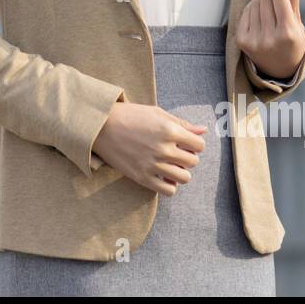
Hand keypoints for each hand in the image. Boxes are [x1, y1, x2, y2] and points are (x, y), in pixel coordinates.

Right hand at [92, 103, 206, 196]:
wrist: (101, 126)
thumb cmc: (130, 115)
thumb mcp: (157, 113)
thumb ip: (182, 123)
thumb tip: (203, 130)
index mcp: (169, 130)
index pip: (199, 145)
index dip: (194, 144)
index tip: (185, 143)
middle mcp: (163, 149)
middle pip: (193, 162)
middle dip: (187, 157)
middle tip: (175, 153)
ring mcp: (153, 165)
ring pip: (184, 178)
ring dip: (180, 171)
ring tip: (169, 165)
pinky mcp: (142, 177)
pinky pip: (168, 190)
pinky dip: (169, 185)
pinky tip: (162, 175)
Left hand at [236, 0, 304, 77]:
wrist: (279, 69)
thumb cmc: (293, 42)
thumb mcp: (298, 21)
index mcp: (287, 34)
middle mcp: (269, 38)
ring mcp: (254, 41)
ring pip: (254, 4)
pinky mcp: (242, 41)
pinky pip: (245, 13)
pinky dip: (252, 4)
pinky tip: (258, 0)